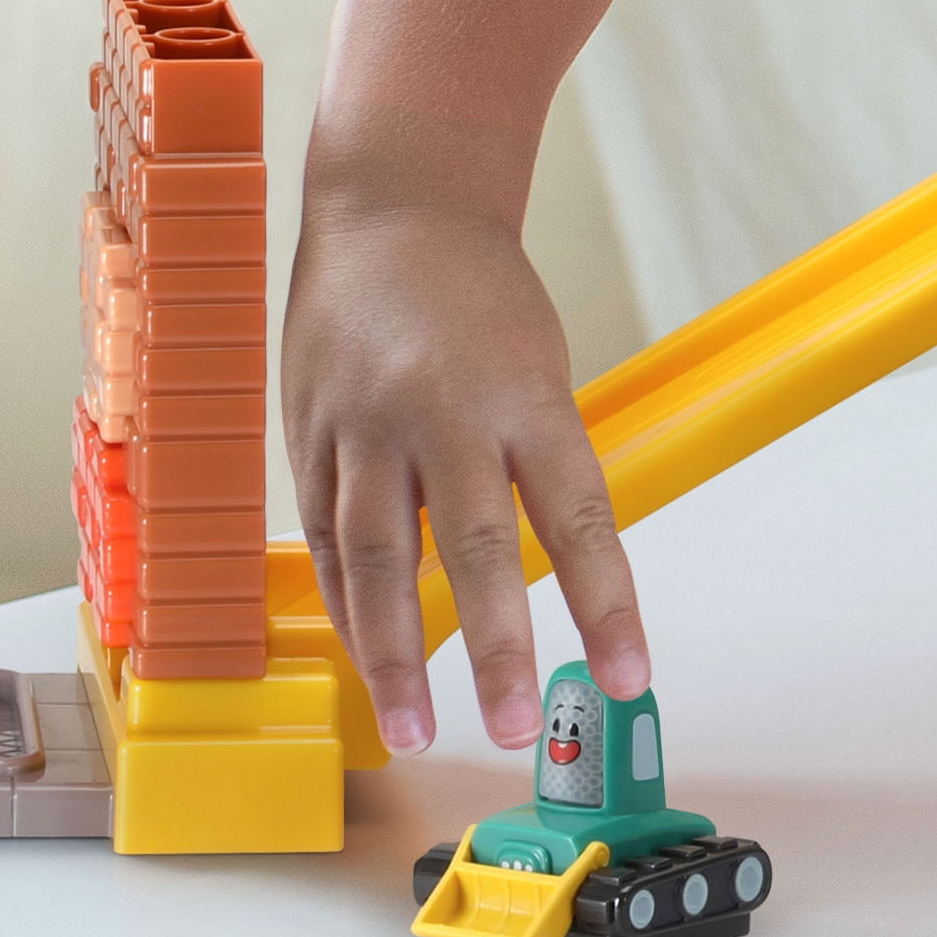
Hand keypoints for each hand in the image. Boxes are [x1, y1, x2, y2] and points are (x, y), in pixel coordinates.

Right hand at [281, 195, 642, 754]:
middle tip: (508, 730)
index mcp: (526, 395)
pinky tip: (366, 661)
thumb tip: (552, 586)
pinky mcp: (307, 432)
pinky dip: (347, 607)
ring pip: (375, 555)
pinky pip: (324, 539)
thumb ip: (538, 472)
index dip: (606, 604)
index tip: (628, 678)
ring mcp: (365, 422)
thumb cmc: (482, 301)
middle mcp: (443, 411)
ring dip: (392, 653)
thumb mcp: (539, 372)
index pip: (580, 516)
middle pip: (471, 546)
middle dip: (493, 648)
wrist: (393, 207)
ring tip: (413, 729)